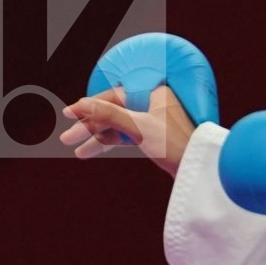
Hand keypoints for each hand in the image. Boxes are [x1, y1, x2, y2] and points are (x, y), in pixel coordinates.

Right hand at [59, 84, 197, 176]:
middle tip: (66, 138)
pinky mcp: (153, 138)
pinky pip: (125, 136)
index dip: (89, 106)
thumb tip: (82, 104)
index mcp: (153, 93)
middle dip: (89, 126)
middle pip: (113, 112)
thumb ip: (108, 114)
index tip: (68, 114)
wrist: (199, 171)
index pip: (113, 96)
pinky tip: (93, 150)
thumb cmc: (175, 145)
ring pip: (117, 126)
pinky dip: (110, 143)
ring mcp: (153, 122)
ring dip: (96, 137)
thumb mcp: (138, 128)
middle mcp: (153, 104)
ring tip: (76, 150)